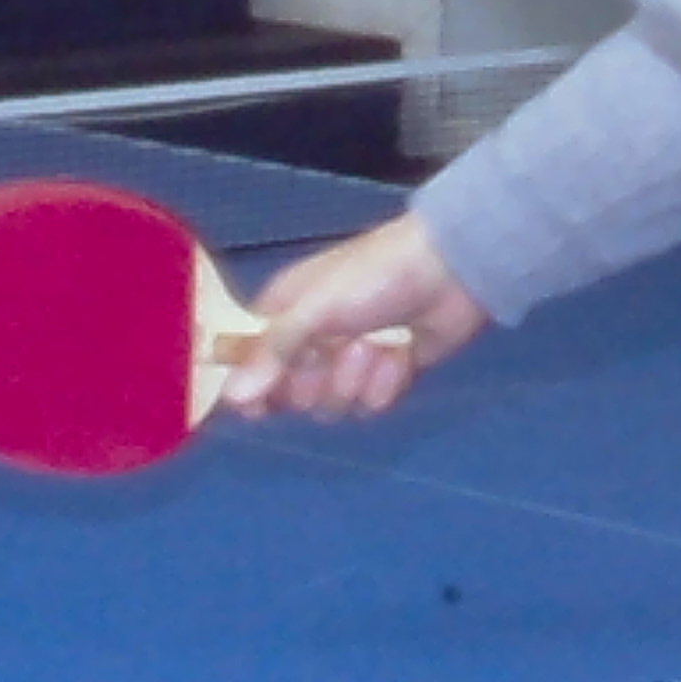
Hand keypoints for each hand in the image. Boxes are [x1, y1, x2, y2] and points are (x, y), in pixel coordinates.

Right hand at [225, 211, 489, 424]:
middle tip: (330, 356)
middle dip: (315, 382)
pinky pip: (372, 404)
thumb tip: (230, 399)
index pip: (248, 360)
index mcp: (284, 312)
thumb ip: (272, 353)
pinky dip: (388, 382)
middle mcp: (311, 340)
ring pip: (332, 405)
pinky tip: (403, 354)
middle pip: (291, 395)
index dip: (250, 386)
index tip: (255, 409)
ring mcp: (350, 361)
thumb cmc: (373, 278)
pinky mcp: (386, 375)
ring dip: (355, 379)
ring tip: (377, 346)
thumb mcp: (315, 308)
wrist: (450, 273)